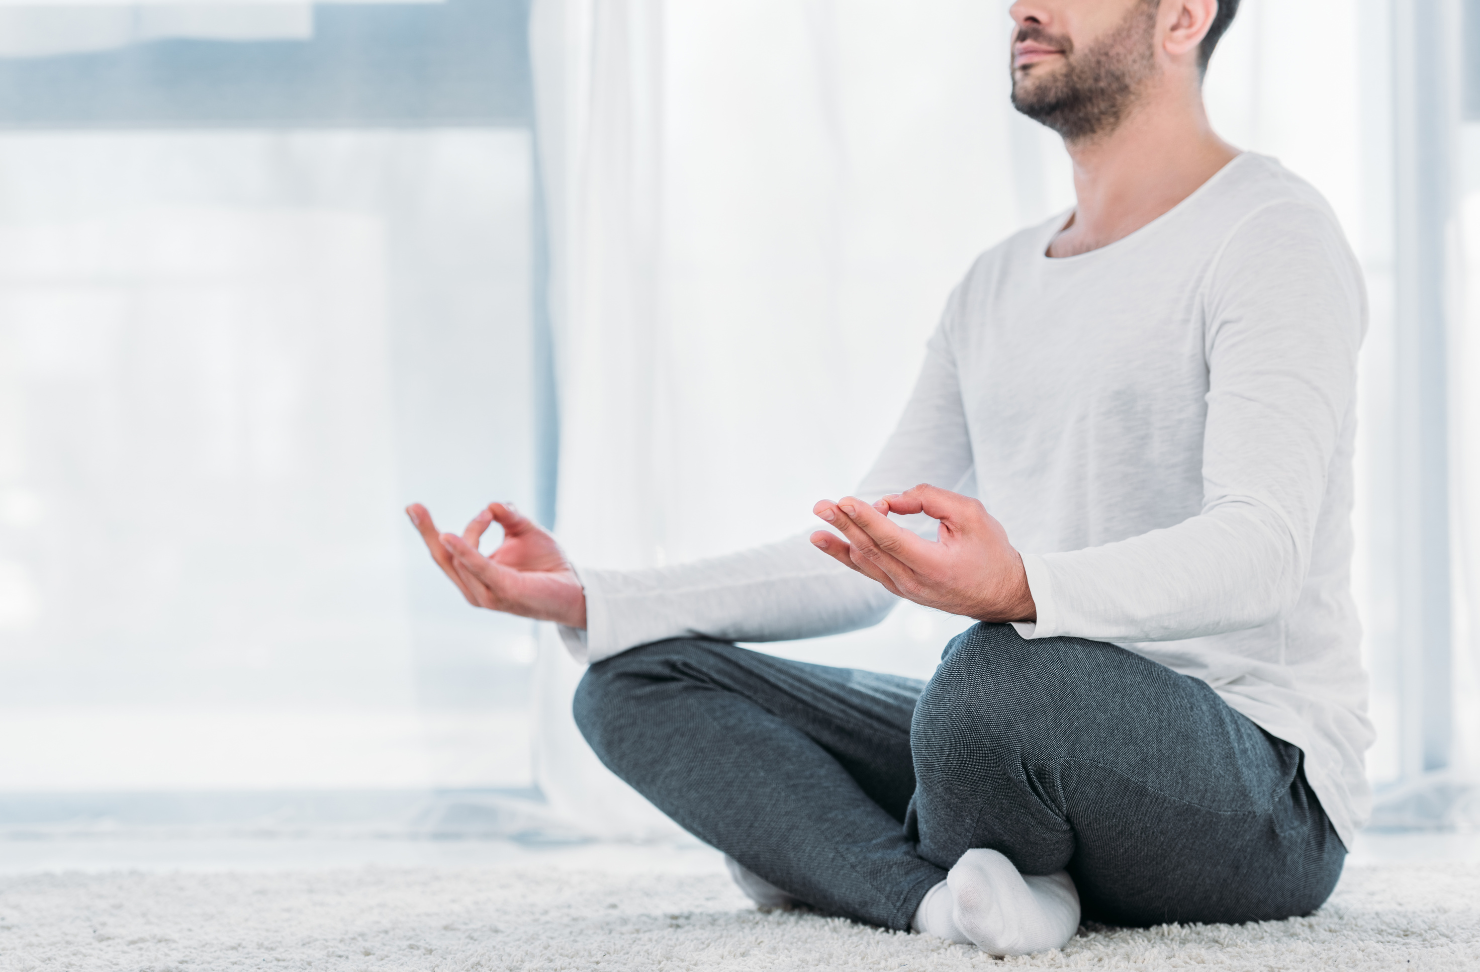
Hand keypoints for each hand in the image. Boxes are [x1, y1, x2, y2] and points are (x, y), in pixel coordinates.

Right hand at [405, 502, 586, 627]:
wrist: (576, 589)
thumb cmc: (549, 565)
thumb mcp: (526, 532)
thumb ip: (508, 517)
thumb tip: (493, 504)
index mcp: (475, 576)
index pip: (445, 553)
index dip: (430, 531)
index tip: (439, 508)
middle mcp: (475, 589)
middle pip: (442, 557)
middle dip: (425, 531)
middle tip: (412, 506)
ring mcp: (486, 594)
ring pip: (460, 559)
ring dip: (470, 532)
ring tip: (487, 517)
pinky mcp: (503, 592)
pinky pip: (479, 569)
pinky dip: (465, 552)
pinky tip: (451, 537)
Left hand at [809, 483, 1035, 622]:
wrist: (1003, 595)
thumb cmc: (991, 551)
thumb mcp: (972, 516)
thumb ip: (932, 500)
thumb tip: (891, 499)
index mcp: (935, 566)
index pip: (891, 540)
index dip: (866, 519)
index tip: (844, 501)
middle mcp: (914, 584)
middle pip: (872, 550)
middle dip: (845, 525)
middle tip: (821, 505)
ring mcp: (905, 590)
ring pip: (865, 563)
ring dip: (840, 541)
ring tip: (816, 524)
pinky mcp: (901, 588)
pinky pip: (869, 570)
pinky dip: (848, 555)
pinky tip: (828, 541)